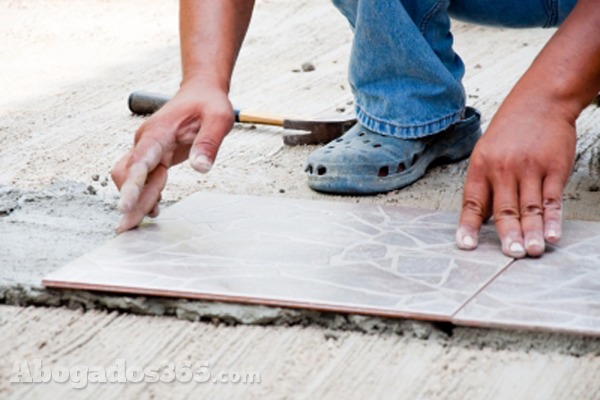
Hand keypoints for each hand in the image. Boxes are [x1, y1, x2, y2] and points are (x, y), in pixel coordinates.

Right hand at [111, 81, 233, 232]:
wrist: (200, 91)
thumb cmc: (208, 103)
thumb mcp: (218, 118)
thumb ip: (209, 142)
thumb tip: (201, 168)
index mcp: (159, 132)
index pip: (140, 161)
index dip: (132, 185)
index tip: (126, 206)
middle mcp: (147, 141)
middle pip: (128, 174)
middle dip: (127, 200)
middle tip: (126, 228)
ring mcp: (147, 149)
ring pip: (133, 179)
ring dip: (136, 201)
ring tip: (137, 225)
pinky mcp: (153, 155)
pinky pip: (143, 178)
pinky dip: (145, 194)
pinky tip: (153, 210)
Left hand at [456, 96, 575, 257]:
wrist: (540, 102)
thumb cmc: (510, 132)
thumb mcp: (486, 153)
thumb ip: (484, 186)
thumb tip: (479, 220)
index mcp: (481, 167)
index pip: (472, 202)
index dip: (468, 225)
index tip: (465, 245)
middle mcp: (503, 169)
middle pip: (504, 208)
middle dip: (507, 234)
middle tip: (509, 254)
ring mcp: (530, 169)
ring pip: (529, 207)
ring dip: (531, 232)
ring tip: (531, 251)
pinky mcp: (553, 169)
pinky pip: (551, 198)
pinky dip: (552, 219)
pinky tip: (551, 234)